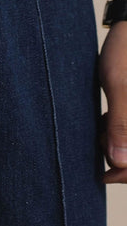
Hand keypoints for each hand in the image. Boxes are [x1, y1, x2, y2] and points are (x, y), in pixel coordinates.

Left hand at [99, 0, 126, 183]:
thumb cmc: (126, 50)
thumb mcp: (119, 86)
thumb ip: (120, 124)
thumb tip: (119, 163)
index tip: (103, 176)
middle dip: (123, 156)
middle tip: (100, 147)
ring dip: (121, 142)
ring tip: (100, 129)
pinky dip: (122, 128)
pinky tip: (107, 118)